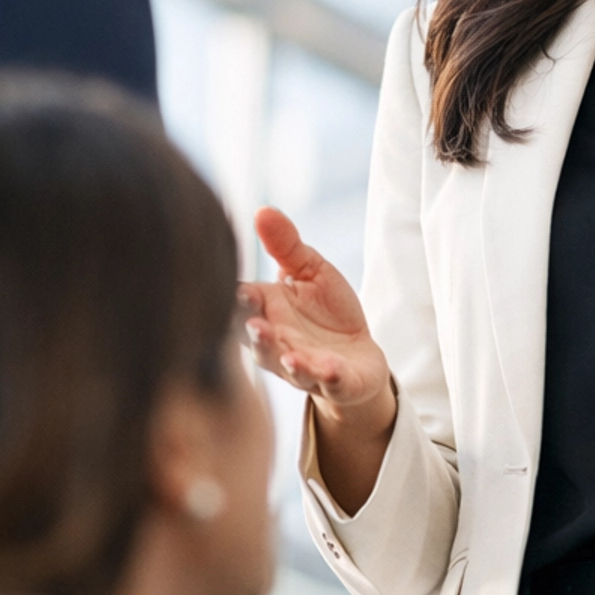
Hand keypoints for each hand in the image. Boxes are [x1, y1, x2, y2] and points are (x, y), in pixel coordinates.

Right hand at [240, 209, 394, 434]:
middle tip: (255, 323)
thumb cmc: (327, 313)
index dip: (235, 300)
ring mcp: (305, 366)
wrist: (359, 357)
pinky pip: (330, 383)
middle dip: (255, 334)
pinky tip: (330, 369)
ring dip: (288, 361)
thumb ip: (286, 246)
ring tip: (290, 355)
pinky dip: (329, 377)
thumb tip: (262, 210)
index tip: (235, 290)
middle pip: (258, 341)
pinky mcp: (337, 382)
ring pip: (289, 367)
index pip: (242, 305)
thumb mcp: (310, 271)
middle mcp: (278, 343)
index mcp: (266, 312)